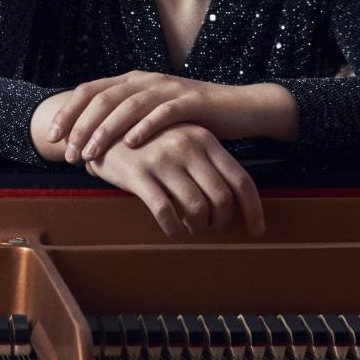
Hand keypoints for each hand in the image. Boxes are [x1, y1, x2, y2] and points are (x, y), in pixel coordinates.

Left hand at [47, 71, 251, 163]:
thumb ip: (123, 128)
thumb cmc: (191, 121)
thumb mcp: (151, 121)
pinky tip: (132, 144)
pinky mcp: (191, 101)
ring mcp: (168, 88)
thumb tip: (90, 153)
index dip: (68, 112)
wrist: (238, 110)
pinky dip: (146, 127)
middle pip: (103, 98)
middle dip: (81, 126)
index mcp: (132, 82)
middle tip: (69, 153)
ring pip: (128, 105)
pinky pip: (164, 112)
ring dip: (106, 130)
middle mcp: (146, 80)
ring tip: (92, 152)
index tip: (52, 138)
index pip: (90, 91)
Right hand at [83, 123, 264, 237]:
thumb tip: (234, 199)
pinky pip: (166, 213)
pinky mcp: (139, 174)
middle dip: (221, 221)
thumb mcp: (183, 140)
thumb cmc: (149, 142)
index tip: (257, 229)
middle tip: (211, 227)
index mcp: (204, 138)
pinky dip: (174, 229)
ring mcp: (163, 160)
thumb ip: (207, 162)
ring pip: (196, 208)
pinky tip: (173, 230)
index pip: (240, 179)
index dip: (253, 209)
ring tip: (191, 227)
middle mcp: (188, 147)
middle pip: (222, 198)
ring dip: (198, 227)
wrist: (102, 129)